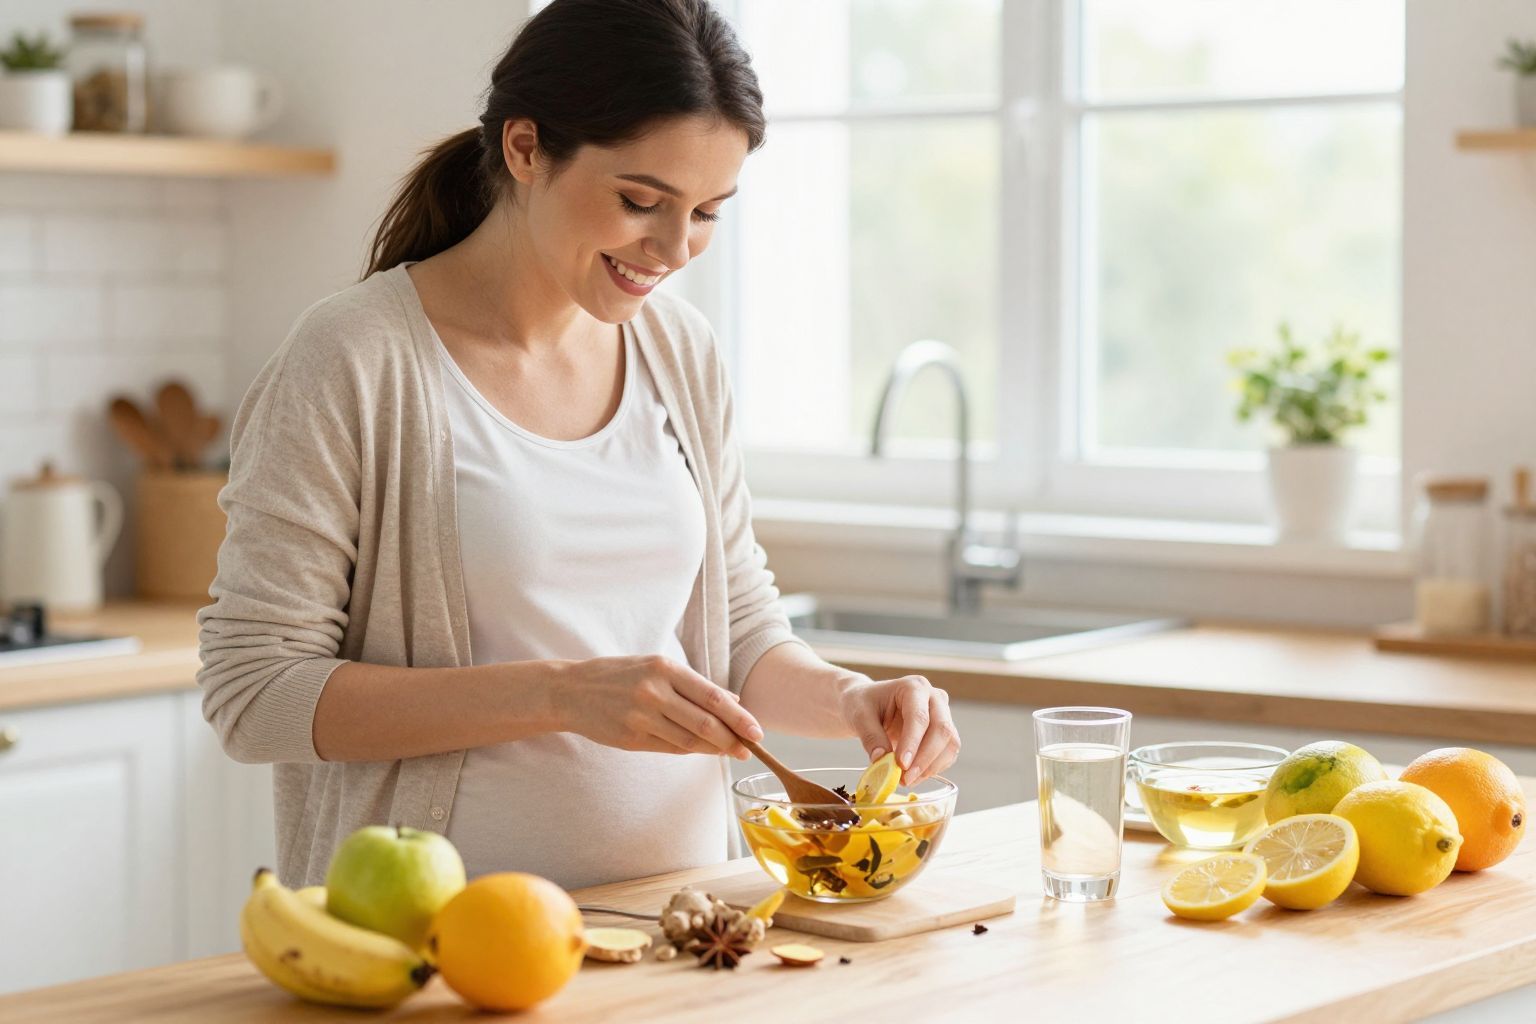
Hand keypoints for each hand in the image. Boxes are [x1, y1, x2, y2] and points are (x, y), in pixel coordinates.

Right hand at [555, 655, 762, 758]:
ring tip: (731, 752)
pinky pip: (670, 748)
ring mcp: (640, 717)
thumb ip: (693, 685)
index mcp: (664, 668)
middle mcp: (654, 691)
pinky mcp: (630, 738)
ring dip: (714, 749)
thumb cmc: (618, 676)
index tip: (756, 730)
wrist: (570, 691)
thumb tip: (733, 700)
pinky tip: (703, 751)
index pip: (711, 697)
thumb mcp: (655, 668)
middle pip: (705, 722)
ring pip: (689, 740)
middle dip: (733, 738)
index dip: (738, 717)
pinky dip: (690, 751)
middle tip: (749, 748)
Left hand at [837, 674, 959, 783]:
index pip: (919, 717)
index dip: (912, 742)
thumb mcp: (859, 716)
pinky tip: (914, 777)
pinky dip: (933, 769)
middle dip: (925, 758)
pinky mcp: (944, 733)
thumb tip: (881, 760)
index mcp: (914, 687)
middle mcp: (934, 698)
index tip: (901, 764)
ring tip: (906, 780)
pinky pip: (947, 754)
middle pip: (941, 729)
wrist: (868, 705)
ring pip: (950, 744)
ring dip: (931, 767)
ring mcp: (943, 715)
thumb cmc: (863, 704)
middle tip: (905, 778)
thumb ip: (870, 736)